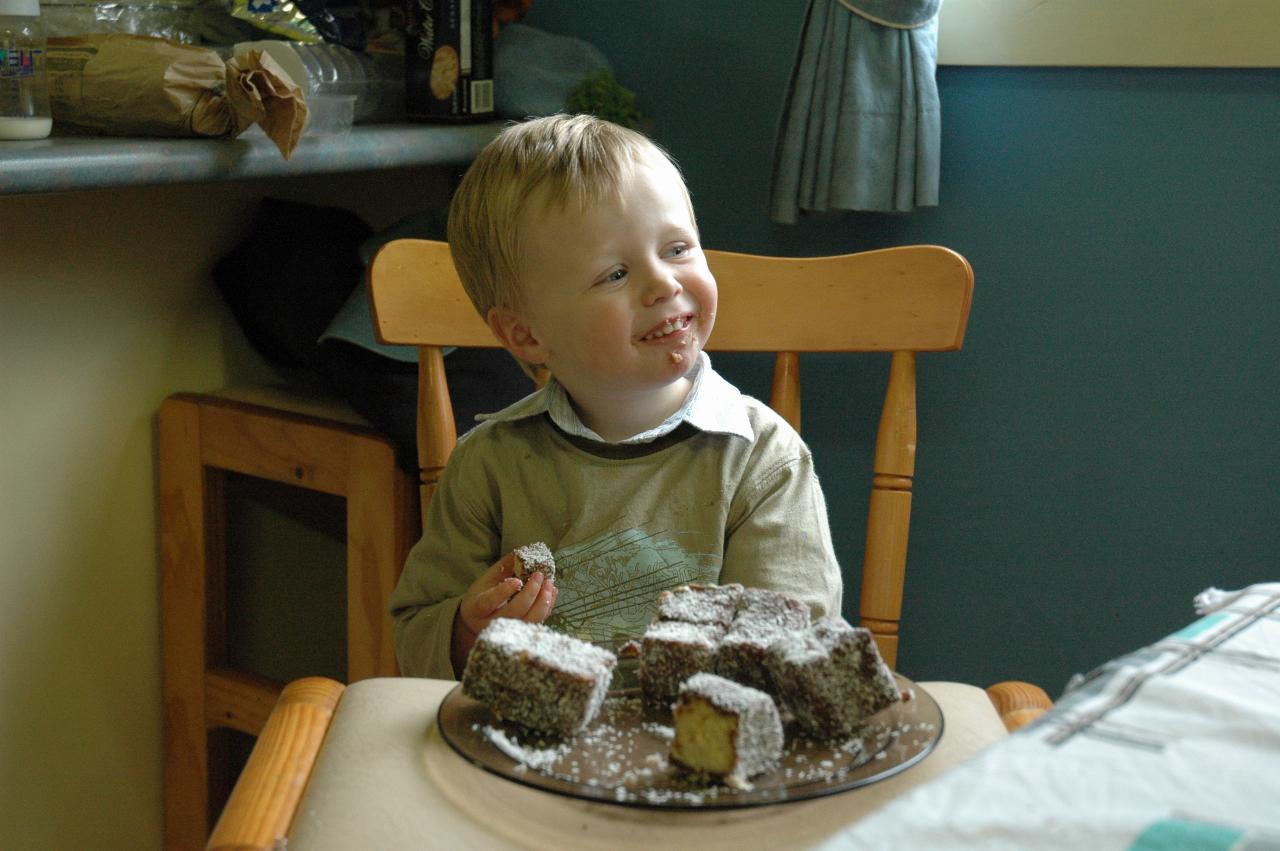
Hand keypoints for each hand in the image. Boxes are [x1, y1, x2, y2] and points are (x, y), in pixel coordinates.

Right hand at [450, 551, 557, 675]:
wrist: (477, 622)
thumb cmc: (482, 596)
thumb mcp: (487, 580)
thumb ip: (504, 567)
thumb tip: (523, 550)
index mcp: (478, 608)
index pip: (489, 602)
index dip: (503, 592)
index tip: (517, 580)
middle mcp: (491, 623)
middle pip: (514, 611)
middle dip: (530, 593)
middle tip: (540, 576)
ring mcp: (508, 632)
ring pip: (529, 621)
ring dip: (543, 602)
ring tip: (550, 585)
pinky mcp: (521, 634)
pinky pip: (537, 623)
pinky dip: (547, 608)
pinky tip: (552, 593)